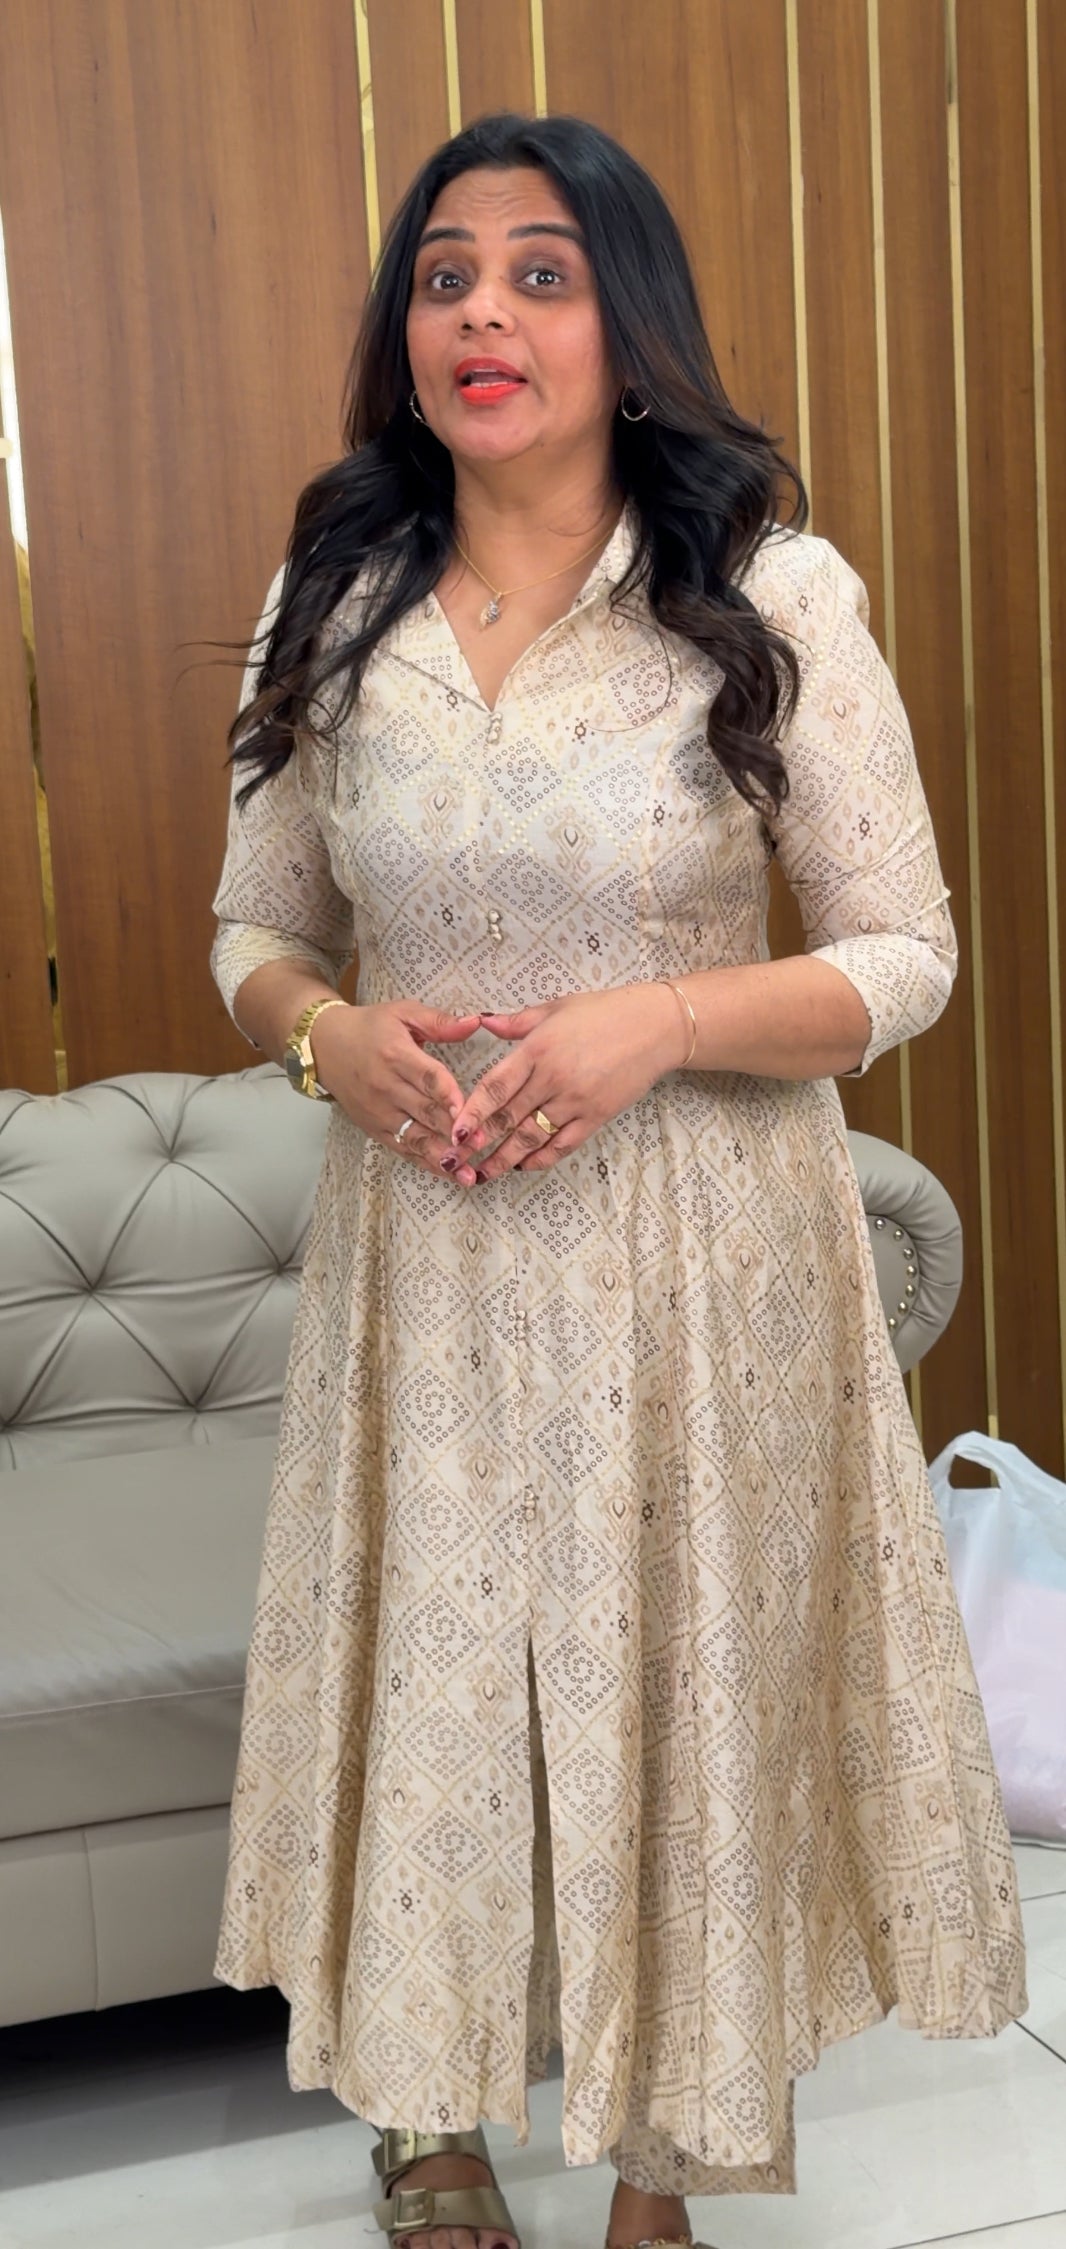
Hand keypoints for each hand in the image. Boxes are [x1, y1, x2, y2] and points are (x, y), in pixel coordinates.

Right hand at [310, 1000, 482, 1184]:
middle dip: (454, 1131)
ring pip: (415, 1137)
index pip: (427, 1078)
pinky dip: (425, 1162)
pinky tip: (448, 1173)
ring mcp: (379, 1112)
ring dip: (443, 1156)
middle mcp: (386, 1087)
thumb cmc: (370, 1028)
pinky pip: (403, 1149)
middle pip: (425, 1112)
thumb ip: (440, 1022)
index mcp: (396, 1055)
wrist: (323, 1046)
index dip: (448, 1095)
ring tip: (468, 1173)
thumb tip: (476, 1022)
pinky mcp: (374, 1128)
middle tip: (483, 1144)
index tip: (468, 1111)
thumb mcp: (403, 1013)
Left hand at [446, 984, 688, 1179]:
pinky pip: (563, 1144)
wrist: (656, 1027)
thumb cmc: (606, 1012)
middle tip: (458, 1162)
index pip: (495, 1087)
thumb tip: (483, 1021)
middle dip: (481, 1143)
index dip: (472, 1112)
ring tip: (485, 1174)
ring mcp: (575, 1101)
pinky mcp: (596, 1116)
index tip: (454, 1132)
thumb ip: (517, 1022)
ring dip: (506, 1159)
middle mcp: (553, 1078)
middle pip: (508, 1117)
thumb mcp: (556, 1007)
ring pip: (532, 1136)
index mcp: (538, 1049)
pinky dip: (542, 1158)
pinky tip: (525, 1166)